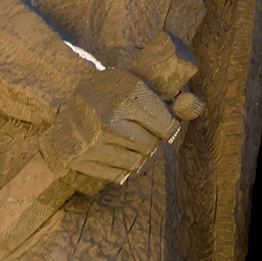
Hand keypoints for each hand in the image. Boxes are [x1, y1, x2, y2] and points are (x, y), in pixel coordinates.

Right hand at [45, 69, 179, 183]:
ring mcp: (91, 142)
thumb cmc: (112, 92)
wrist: (64, 98)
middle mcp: (108, 121)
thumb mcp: (139, 85)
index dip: (168, 128)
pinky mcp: (78, 159)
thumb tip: (197, 106)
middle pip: (151, 146)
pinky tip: (115, 152)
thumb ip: (172, 97)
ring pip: (135, 163)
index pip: (167, 127)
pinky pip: (116, 175)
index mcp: (126, 99)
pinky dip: (121, 168)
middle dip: (150, 140)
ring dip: (136, 155)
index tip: (162, 126)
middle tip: (137, 130)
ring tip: (126, 141)